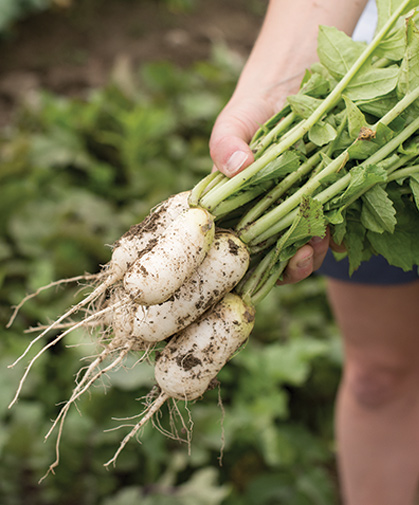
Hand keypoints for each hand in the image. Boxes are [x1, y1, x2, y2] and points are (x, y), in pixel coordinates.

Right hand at [209, 94, 337, 283]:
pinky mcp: (327, 192)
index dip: (251, 261)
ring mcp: (298, 201)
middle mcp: (267, 206)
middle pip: (274, 251)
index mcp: (239, 200)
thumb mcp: (237, 117)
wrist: (296, 77)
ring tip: (321, 242)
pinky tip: (340, 232)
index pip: (240, 241)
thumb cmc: (259, 100)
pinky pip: (332, 221)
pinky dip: (338, 232)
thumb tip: (234, 168)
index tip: (262, 265)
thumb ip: (226, 140)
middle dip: (289, 264)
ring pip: (304, 241)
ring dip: (313, 251)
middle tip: (302, 257)